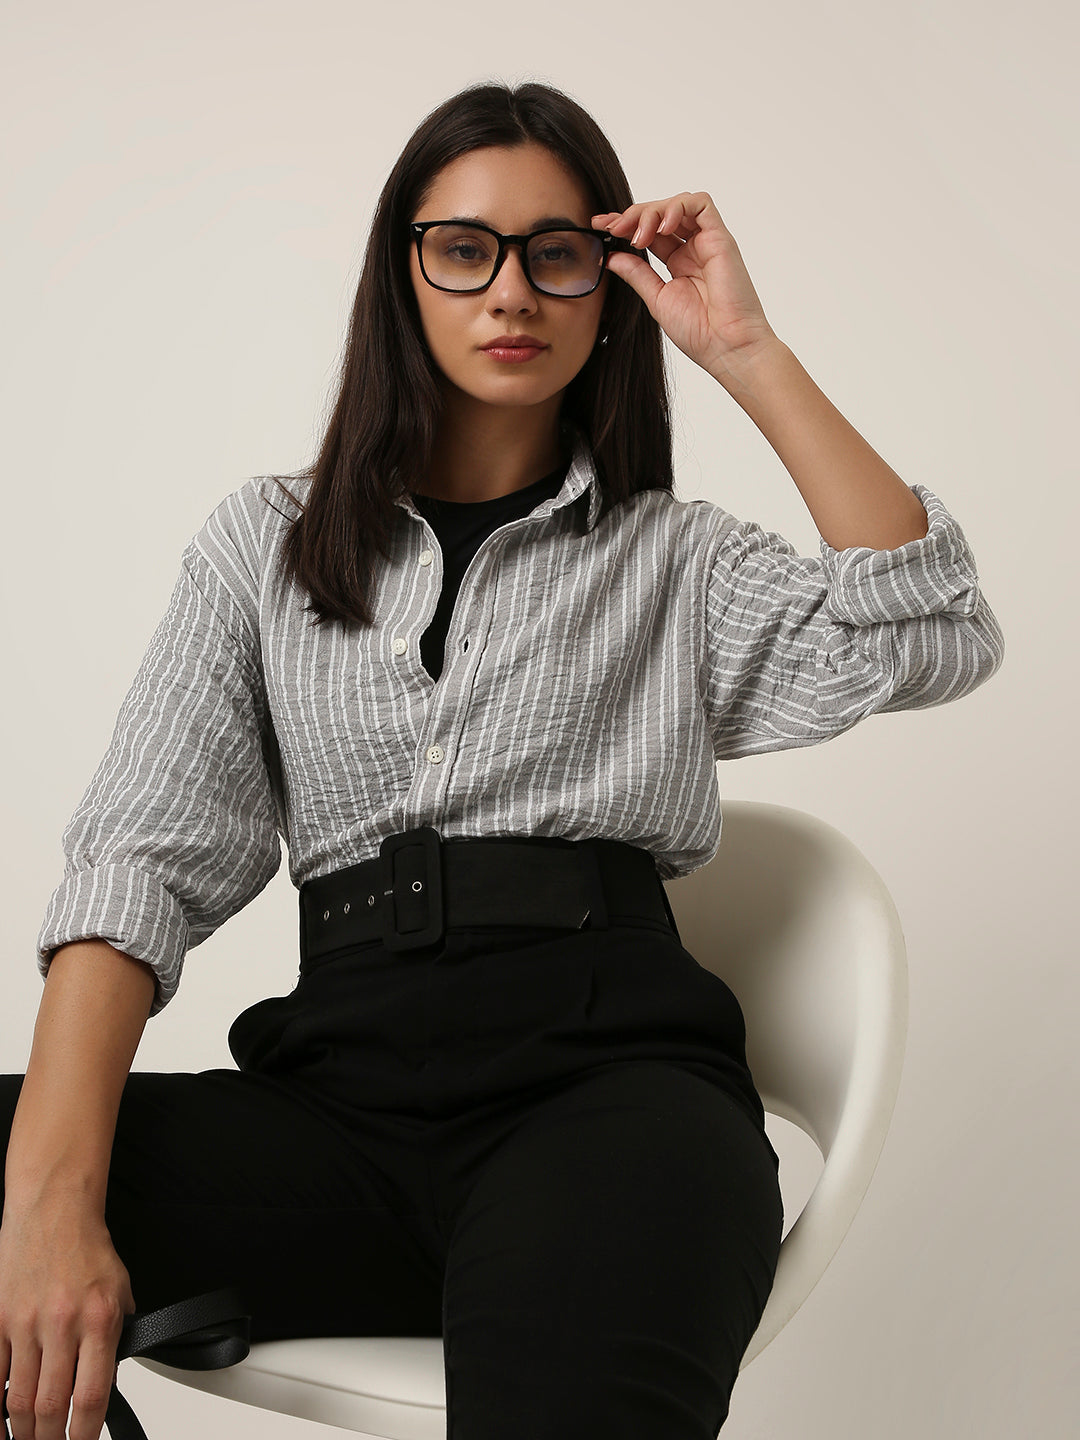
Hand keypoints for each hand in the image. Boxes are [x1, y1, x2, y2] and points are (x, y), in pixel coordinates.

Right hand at [0, 1200, 135, 1439]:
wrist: (53, 1212)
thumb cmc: (86, 1249)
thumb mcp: (120, 1291)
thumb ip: (115, 1336)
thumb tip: (108, 1378)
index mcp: (99, 1319)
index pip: (92, 1395)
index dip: (85, 1433)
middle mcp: (62, 1325)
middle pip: (51, 1406)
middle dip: (51, 1439)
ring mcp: (26, 1325)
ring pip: (19, 1399)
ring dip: (23, 1431)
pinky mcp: (0, 1321)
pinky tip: (0, 1425)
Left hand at [592, 192, 779, 384]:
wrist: (726, 346)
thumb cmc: (699, 331)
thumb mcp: (656, 299)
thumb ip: (637, 274)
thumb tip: (612, 256)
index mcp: (679, 263)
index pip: (650, 232)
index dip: (625, 224)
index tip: (600, 226)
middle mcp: (693, 249)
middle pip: (661, 214)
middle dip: (634, 215)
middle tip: (614, 228)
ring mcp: (707, 241)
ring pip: (678, 204)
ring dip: (653, 212)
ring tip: (639, 235)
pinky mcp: (721, 237)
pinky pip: (701, 204)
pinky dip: (678, 207)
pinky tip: (662, 228)